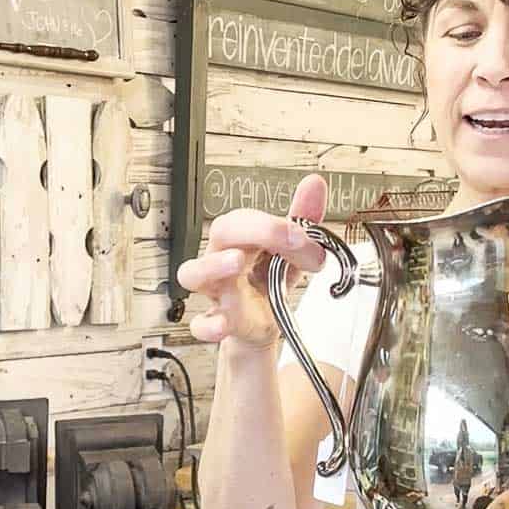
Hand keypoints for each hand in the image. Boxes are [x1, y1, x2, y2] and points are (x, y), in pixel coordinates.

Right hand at [176, 174, 327, 350]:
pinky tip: (222, 325)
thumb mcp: (292, 249)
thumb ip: (304, 219)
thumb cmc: (270, 280)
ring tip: (235, 263)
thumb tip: (315, 183)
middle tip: (285, 238)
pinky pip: (199, 324)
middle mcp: (221, 259)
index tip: (303, 236)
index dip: (273, 224)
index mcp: (240, 238)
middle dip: (252, 231)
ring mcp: (216, 290)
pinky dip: (208, 325)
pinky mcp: (218, 321)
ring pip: (193, 273)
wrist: (267, 321)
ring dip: (213, 266)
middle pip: (220, 234)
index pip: (246, 218)